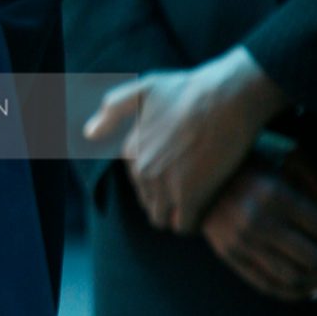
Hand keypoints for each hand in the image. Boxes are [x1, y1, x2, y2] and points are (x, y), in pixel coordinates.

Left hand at [83, 47, 287, 233]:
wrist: (228, 95)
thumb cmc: (190, 89)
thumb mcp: (144, 88)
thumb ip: (113, 109)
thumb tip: (88, 134)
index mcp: (130, 152)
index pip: (139, 185)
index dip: (163, 182)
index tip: (185, 170)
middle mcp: (141, 171)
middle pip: (150, 205)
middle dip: (169, 201)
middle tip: (197, 185)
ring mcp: (163, 185)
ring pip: (164, 219)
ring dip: (181, 214)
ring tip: (203, 197)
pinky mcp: (189, 196)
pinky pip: (184, 227)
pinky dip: (195, 222)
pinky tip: (209, 205)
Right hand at [199, 147, 316, 302]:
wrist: (196, 166)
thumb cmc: (254, 156)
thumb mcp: (292, 158)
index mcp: (276, 194)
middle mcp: (257, 222)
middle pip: (315, 259)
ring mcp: (240, 242)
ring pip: (294, 278)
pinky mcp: (228, 255)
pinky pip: (268, 285)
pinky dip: (296, 293)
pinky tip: (312, 288)